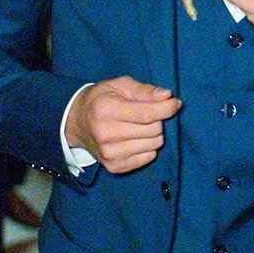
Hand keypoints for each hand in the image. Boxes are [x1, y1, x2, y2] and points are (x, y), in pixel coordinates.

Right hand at [64, 76, 181, 173]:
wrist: (77, 123)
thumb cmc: (102, 99)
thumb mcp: (119, 85)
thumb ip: (144, 90)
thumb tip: (167, 96)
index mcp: (106, 109)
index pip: (146, 114)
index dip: (166, 108)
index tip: (175, 103)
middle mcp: (106, 134)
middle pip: (154, 130)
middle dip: (158, 119)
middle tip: (147, 113)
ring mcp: (109, 153)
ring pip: (154, 145)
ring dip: (153, 134)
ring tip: (140, 126)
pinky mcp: (115, 167)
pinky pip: (148, 157)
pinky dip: (148, 147)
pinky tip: (136, 139)